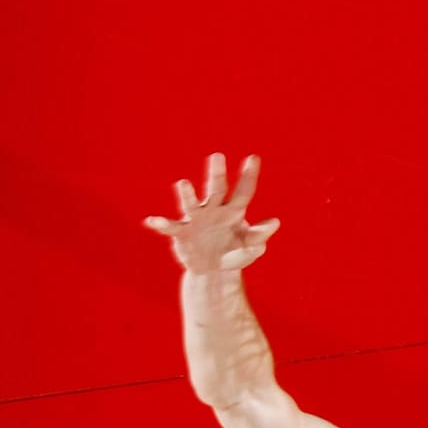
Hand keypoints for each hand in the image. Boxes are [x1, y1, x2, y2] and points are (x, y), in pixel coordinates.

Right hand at [144, 153, 278, 273]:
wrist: (214, 271)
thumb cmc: (234, 254)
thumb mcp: (250, 247)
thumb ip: (260, 235)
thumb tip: (275, 222)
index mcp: (233, 211)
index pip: (244, 191)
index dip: (249, 176)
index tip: (254, 158)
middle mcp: (214, 210)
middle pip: (216, 189)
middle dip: (217, 173)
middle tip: (217, 156)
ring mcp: (196, 219)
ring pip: (191, 203)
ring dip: (187, 194)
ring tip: (183, 183)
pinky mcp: (182, 233)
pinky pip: (170, 227)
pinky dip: (161, 224)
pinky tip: (152, 221)